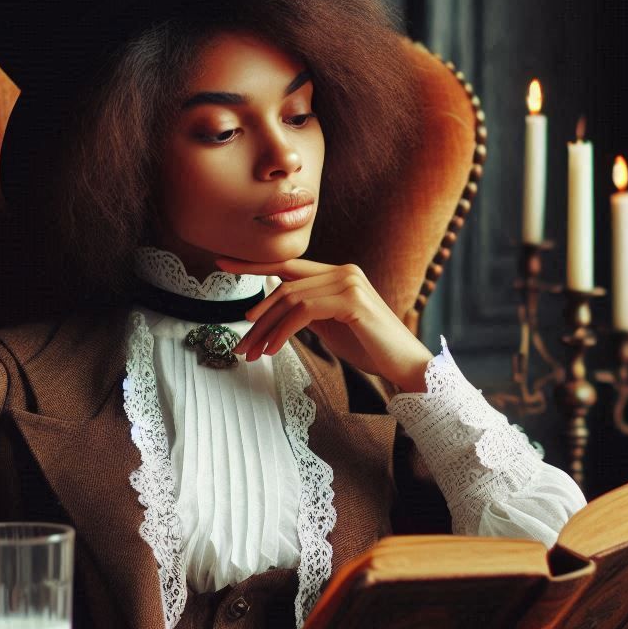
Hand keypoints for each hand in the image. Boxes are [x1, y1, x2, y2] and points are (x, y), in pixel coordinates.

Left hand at [214, 257, 433, 392]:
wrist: (405, 364)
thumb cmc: (371, 348)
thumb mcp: (332, 326)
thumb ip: (309, 311)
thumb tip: (279, 308)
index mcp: (339, 274)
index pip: (290, 265)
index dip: (254, 263)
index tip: (222, 264)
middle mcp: (344, 271)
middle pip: (285, 285)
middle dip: (256, 315)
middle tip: (238, 343)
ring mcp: (349, 283)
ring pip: (290, 299)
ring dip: (265, 330)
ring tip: (251, 353)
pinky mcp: (351, 301)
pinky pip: (303, 311)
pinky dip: (282, 332)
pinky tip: (272, 350)